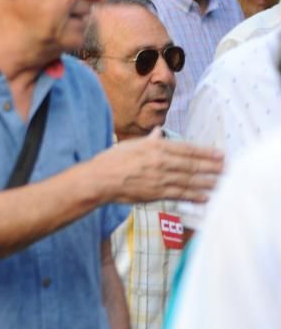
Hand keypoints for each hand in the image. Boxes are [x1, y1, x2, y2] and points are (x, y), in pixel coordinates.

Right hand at [91, 129, 222, 204]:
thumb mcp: (131, 145)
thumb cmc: (112, 160)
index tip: (221, 154)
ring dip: (209, 181)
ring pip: (191, 180)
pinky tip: (206, 197)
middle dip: (213, 167)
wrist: (100, 179)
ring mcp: (160, 178)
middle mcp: (161, 161)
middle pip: (193, 164)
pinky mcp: (157, 193)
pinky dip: (195, 196)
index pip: (187, 149)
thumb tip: (159, 132)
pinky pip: (181, 194)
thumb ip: (149, 140)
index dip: (206, 152)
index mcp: (155, 146)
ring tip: (223, 182)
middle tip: (229, 168)